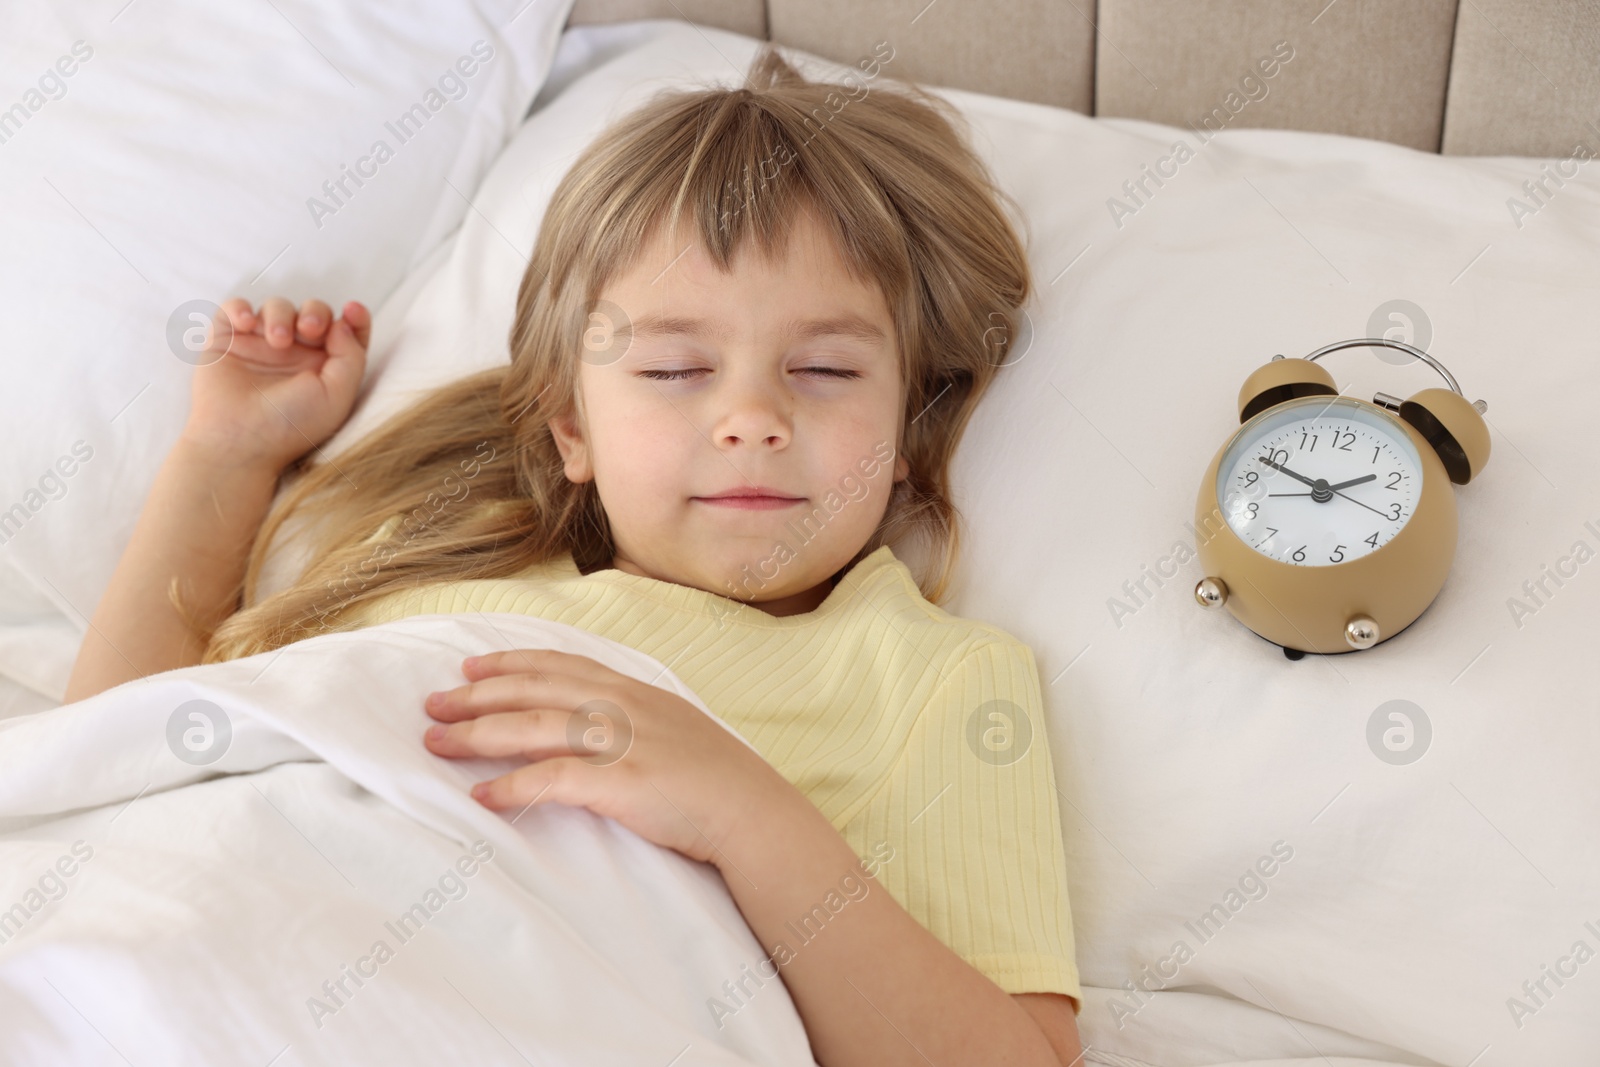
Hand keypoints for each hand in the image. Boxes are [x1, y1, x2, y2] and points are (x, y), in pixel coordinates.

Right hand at [181, 296, 370, 472]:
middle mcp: (295, 354)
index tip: (353, 310)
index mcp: (324, 367)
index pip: (345, 332)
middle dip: (315, 313)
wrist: (239, 441)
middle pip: (312, 312)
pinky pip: (233, 308)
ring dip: (280, 315)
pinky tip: (245, 323)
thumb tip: (344, 322)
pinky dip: (239, 308)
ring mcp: (260, 345)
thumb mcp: (337, 396)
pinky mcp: (227, 341)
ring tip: (277, 341)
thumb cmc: (290, 426)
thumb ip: (351, 357)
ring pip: (276, 307)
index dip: (354, 317)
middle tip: (309, 329)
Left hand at [421, 649, 800, 868]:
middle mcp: (624, 706)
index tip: (470, 667)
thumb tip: (589, 725)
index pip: (560, 665)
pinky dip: (513, 786)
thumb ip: (632, 718)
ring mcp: (623, 741)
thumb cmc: (717, 780)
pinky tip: (482, 797)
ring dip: (478, 734)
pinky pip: (554, 779)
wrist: (755, 813)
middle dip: (477, 695)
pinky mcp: (622, 782)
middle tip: (431, 704)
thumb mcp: (674, 728)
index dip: (510, 663)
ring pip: (534, 726)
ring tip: (437, 744)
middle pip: (535, 690)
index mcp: (635, 690)